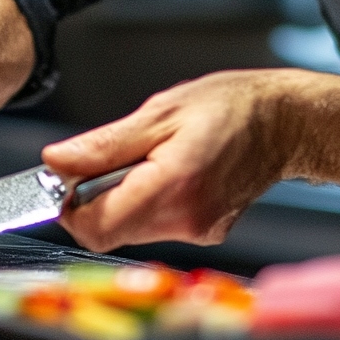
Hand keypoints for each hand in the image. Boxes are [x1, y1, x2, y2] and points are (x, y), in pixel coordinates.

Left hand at [42, 69, 301, 252]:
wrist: (283, 121)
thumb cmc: (230, 106)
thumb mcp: (159, 111)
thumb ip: (104, 144)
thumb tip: (57, 161)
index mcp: (173, 185)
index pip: (96, 226)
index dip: (70, 204)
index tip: (69, 177)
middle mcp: (187, 219)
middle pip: (111, 231)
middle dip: (98, 196)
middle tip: (118, 155)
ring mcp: (199, 231)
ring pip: (132, 229)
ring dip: (124, 197)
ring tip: (151, 156)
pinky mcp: (206, 232)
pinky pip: (157, 226)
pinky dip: (149, 201)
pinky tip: (170, 169)